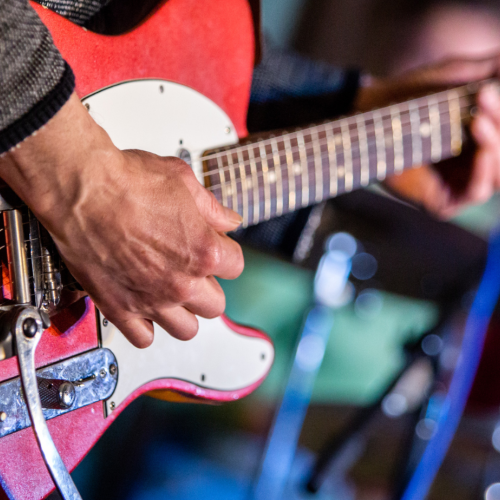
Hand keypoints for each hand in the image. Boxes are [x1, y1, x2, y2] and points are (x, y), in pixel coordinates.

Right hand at [0, 93, 243, 346]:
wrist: (81, 190)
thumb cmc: (127, 182)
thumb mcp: (184, 182)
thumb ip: (213, 209)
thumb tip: (229, 221)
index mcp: (204, 252)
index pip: (236, 267)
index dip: (225, 254)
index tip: (215, 249)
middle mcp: (181, 283)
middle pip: (215, 304)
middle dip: (209, 286)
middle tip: (193, 270)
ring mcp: (151, 300)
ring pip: (186, 329)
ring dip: (185, 312)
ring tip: (173, 293)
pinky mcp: (120, 309)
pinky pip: (143, 338)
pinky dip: (146, 327)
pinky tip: (144, 307)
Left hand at [355, 56, 499, 217]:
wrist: (375, 112)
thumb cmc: (413, 94)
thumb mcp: (459, 74)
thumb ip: (493, 69)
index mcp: (486, 139)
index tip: (489, 91)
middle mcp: (477, 165)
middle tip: (484, 98)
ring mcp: (461, 184)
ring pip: (498, 174)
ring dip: (495, 146)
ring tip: (478, 122)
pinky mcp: (443, 201)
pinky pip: (476, 191)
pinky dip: (483, 171)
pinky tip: (480, 151)